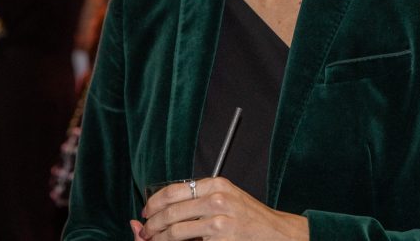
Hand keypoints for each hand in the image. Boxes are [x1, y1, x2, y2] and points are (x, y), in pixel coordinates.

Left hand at [137, 177, 308, 239]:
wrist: (275, 233)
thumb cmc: (249, 218)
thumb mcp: (226, 198)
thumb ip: (198, 200)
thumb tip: (161, 207)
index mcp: (216, 184)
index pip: (173, 191)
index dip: (154, 203)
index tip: (146, 212)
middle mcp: (217, 199)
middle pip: (170, 211)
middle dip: (151, 225)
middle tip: (145, 232)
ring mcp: (218, 221)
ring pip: (174, 231)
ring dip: (158, 239)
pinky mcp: (220, 239)